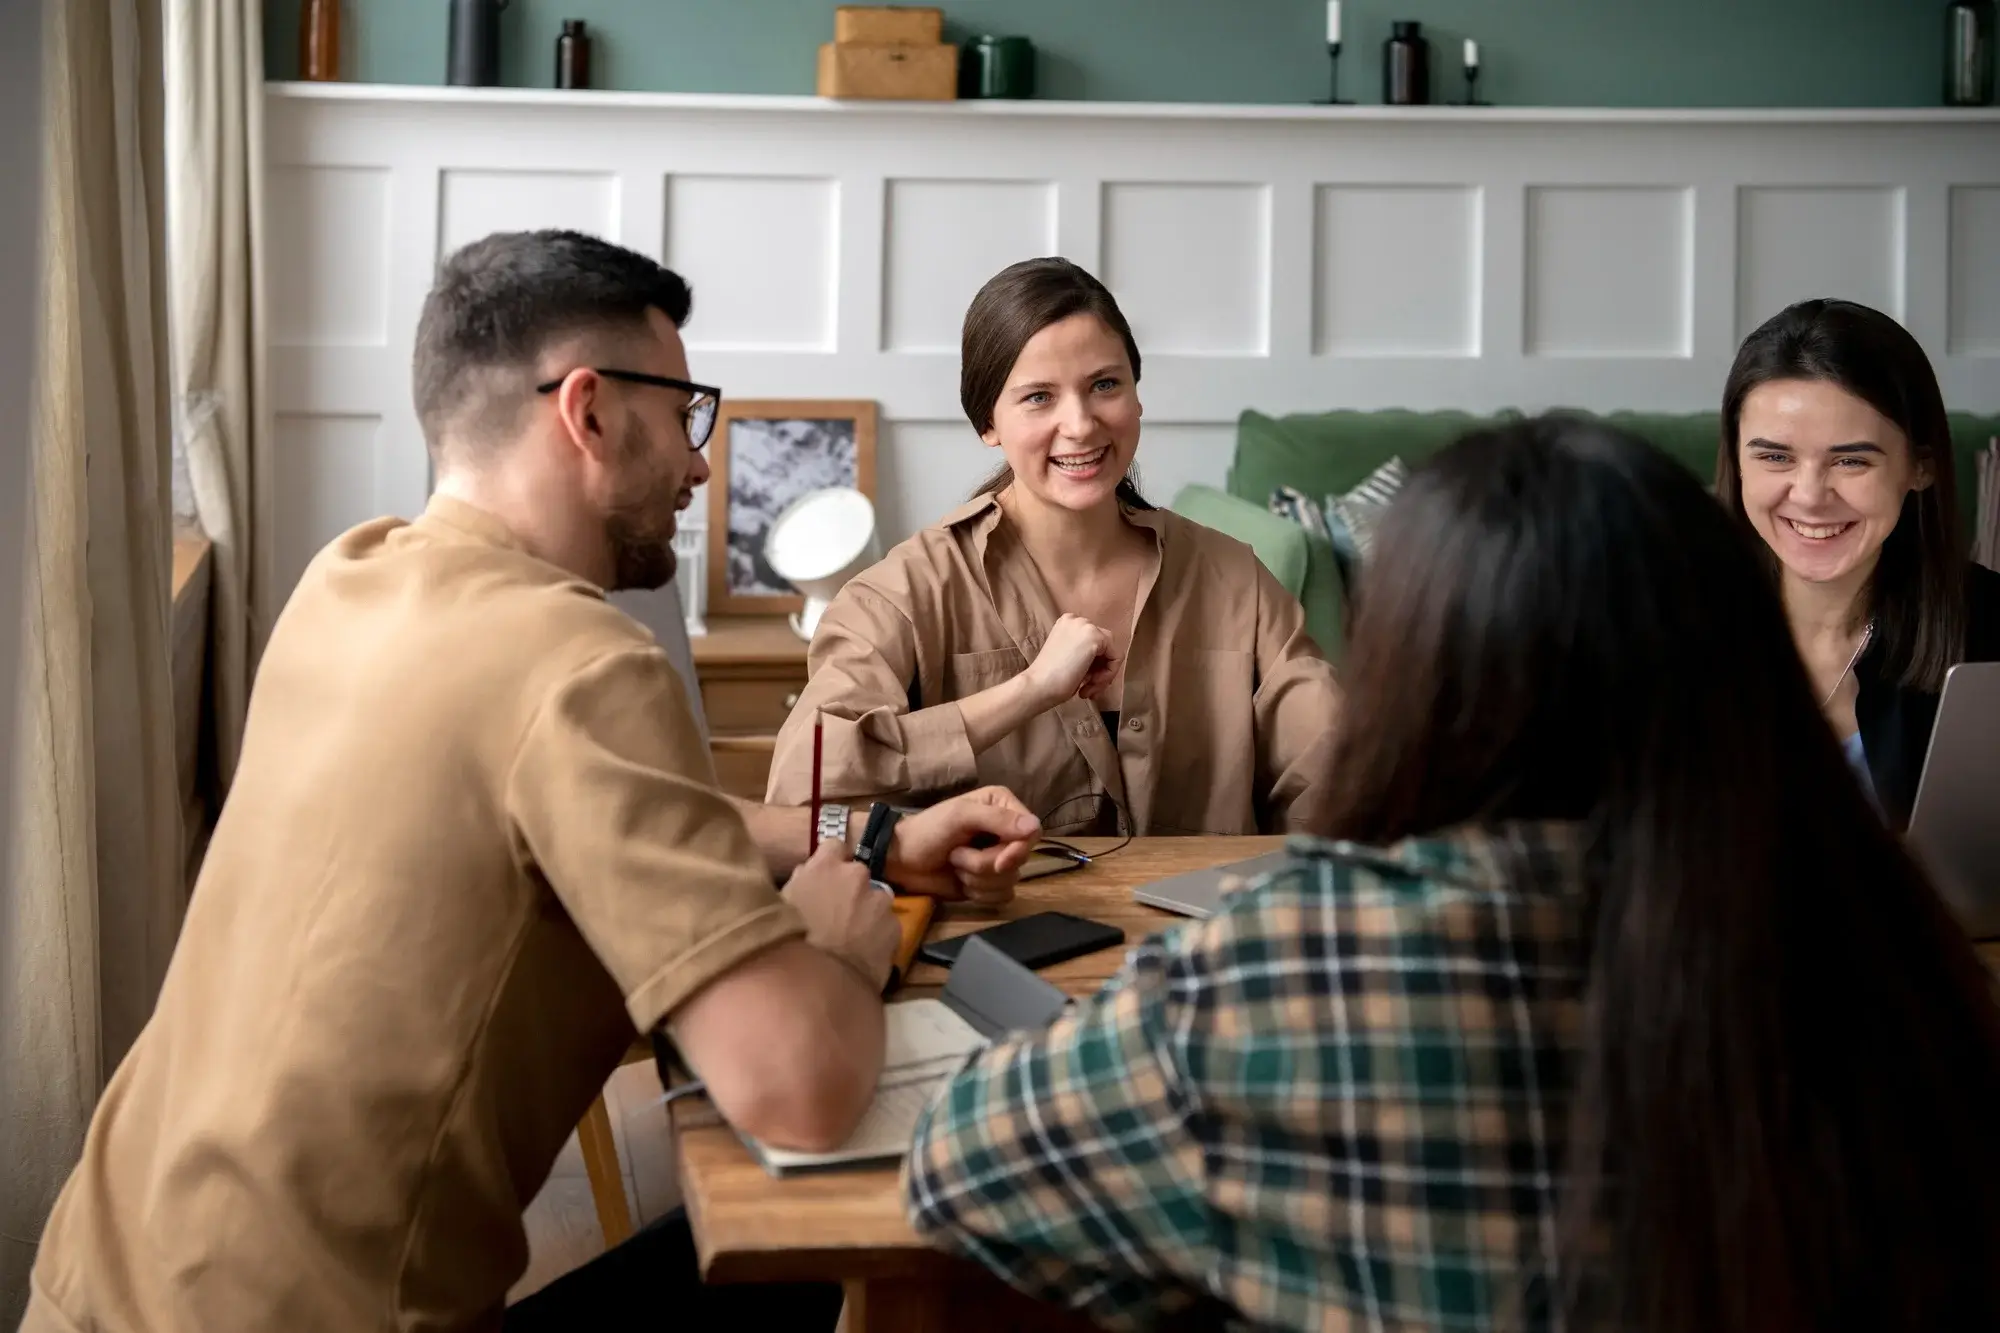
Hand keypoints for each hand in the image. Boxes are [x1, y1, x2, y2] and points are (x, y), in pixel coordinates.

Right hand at [780, 839, 898, 989]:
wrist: (818, 984)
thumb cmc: (786, 943)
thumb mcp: (780, 906)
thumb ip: (799, 883)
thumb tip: (808, 875)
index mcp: (826, 866)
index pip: (834, 845)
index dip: (830, 862)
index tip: (824, 878)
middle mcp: (857, 876)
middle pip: (857, 874)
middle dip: (850, 889)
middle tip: (836, 913)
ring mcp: (880, 901)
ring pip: (875, 900)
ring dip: (866, 912)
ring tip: (852, 937)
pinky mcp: (895, 928)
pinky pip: (886, 926)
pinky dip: (877, 935)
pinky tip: (864, 954)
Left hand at [886, 787, 1041, 905]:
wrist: (902, 861)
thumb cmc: (928, 831)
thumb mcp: (960, 816)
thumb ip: (997, 819)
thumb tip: (1035, 827)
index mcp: (1003, 806)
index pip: (1032, 832)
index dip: (1019, 850)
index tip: (1000, 862)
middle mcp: (1006, 831)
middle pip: (1021, 859)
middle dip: (985, 865)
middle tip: (957, 856)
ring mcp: (998, 858)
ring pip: (1010, 880)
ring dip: (977, 879)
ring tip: (954, 866)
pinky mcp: (990, 883)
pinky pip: (1002, 896)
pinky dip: (979, 893)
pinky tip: (961, 883)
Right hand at [1026, 614, 1116, 707]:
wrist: (1038, 685)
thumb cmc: (1048, 678)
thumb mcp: (1068, 657)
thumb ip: (1084, 652)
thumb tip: (1106, 661)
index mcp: (1068, 622)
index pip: (1094, 643)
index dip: (1093, 666)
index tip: (1084, 683)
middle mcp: (1078, 619)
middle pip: (1105, 647)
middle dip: (1099, 671)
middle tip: (1088, 689)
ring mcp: (1087, 626)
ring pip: (1112, 652)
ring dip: (1103, 675)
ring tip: (1088, 690)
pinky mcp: (1096, 637)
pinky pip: (1116, 658)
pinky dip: (1108, 675)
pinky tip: (1091, 684)